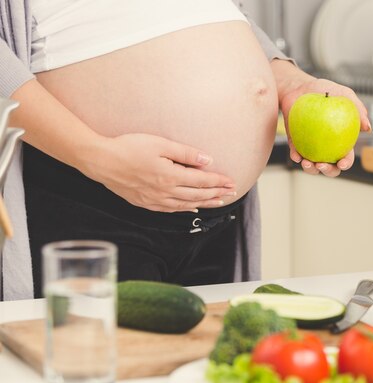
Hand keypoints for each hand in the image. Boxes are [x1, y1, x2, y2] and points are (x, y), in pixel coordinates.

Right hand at [84, 133, 235, 212]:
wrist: (100, 160)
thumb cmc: (129, 147)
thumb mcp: (160, 144)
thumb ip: (185, 153)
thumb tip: (208, 161)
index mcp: (170, 176)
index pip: (202, 182)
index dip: (219, 182)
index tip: (232, 182)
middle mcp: (165, 192)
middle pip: (198, 196)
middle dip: (217, 194)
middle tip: (231, 193)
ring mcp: (154, 200)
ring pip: (186, 205)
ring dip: (205, 203)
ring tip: (219, 201)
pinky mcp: (144, 203)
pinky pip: (171, 209)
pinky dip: (185, 209)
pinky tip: (192, 208)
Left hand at [280, 78, 370, 176]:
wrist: (298, 86)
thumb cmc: (323, 90)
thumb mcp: (342, 93)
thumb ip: (357, 108)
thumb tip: (368, 128)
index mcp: (341, 140)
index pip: (346, 156)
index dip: (346, 163)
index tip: (342, 163)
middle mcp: (327, 147)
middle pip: (330, 167)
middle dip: (328, 171)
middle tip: (321, 164)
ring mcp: (310, 147)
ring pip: (312, 166)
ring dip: (310, 169)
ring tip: (306, 162)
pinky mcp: (296, 144)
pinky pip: (296, 154)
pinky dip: (296, 157)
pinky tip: (296, 156)